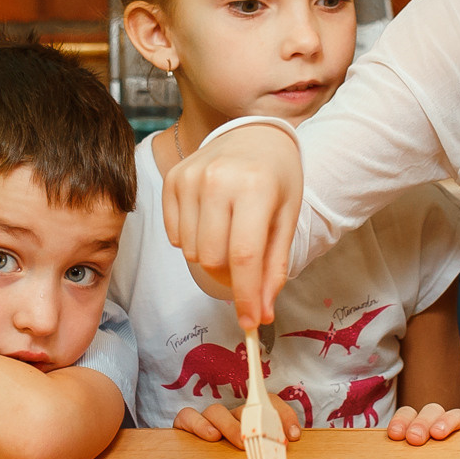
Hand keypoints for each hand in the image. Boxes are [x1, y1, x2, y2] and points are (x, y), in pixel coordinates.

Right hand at [161, 125, 302, 328]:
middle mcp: (218, 179)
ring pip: (191, 250)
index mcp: (255, 188)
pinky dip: (192, 239)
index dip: (246, 297)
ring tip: (230, 230)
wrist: (256, 135)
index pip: (244, 257)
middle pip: (213, 259)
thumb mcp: (287, 219)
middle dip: (230, 272)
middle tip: (246, 258)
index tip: (250, 323)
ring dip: (211, 255)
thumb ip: (274, 267)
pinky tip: (211, 219)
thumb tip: (261, 313)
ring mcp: (190, 177)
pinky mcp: (172, 178)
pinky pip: (174, 236)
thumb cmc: (278, 179)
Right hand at [172, 398, 302, 450]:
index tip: (294, 436)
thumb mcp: (255, 458)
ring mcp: (207, 420)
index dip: (284, 416)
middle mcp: (230, 417)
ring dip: (229, 426)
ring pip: (216, 411)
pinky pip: (187, 416)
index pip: (270, 404)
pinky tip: (210, 436)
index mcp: (249, 420)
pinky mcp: (185, 425)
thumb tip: (290, 446)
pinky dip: (198, 423)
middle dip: (256, 423)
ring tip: (238, 441)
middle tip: (265, 441)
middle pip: (243, 408)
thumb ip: (272, 452)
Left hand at [385, 403, 459, 444]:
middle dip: (421, 423)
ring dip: (446, 421)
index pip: (408, 413)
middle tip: (415, 438)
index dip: (401, 420)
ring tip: (438, 434)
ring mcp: (459, 428)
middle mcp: (438, 423)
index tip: (395, 435)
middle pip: (431, 411)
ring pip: (455, 415)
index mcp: (417, 426)